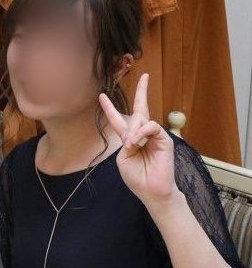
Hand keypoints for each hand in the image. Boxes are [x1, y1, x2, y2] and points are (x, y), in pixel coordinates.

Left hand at [99, 73, 176, 205]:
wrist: (152, 191)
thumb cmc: (137, 177)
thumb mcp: (123, 158)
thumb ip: (126, 142)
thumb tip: (135, 134)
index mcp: (130, 138)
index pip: (119, 119)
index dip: (110, 108)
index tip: (102, 96)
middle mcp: (143, 134)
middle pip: (141, 109)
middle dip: (142, 92)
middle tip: (145, 76)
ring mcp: (155, 136)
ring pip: (142, 120)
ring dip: (134, 132)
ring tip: (132, 145)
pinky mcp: (165, 140)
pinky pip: (152, 127)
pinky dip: (142, 133)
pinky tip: (138, 142)